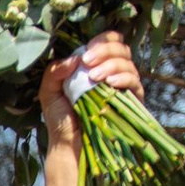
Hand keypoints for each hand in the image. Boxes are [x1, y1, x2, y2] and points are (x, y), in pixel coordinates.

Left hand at [40, 31, 144, 151]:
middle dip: (106, 50)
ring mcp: (123, 88)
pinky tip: (111, 83)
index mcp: (94, 67)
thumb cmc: (60, 119)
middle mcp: (111, 74)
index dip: (103, 40)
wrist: (69, 145)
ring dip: (112, 64)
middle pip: (122, 49)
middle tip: (88, 62)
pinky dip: (124, 78)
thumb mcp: (49, 91)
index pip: (109, 42)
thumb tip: (75, 58)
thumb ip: (55, 71)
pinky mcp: (131, 102)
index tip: (88, 49)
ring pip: (129, 64)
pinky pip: (135, 83)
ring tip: (94, 77)